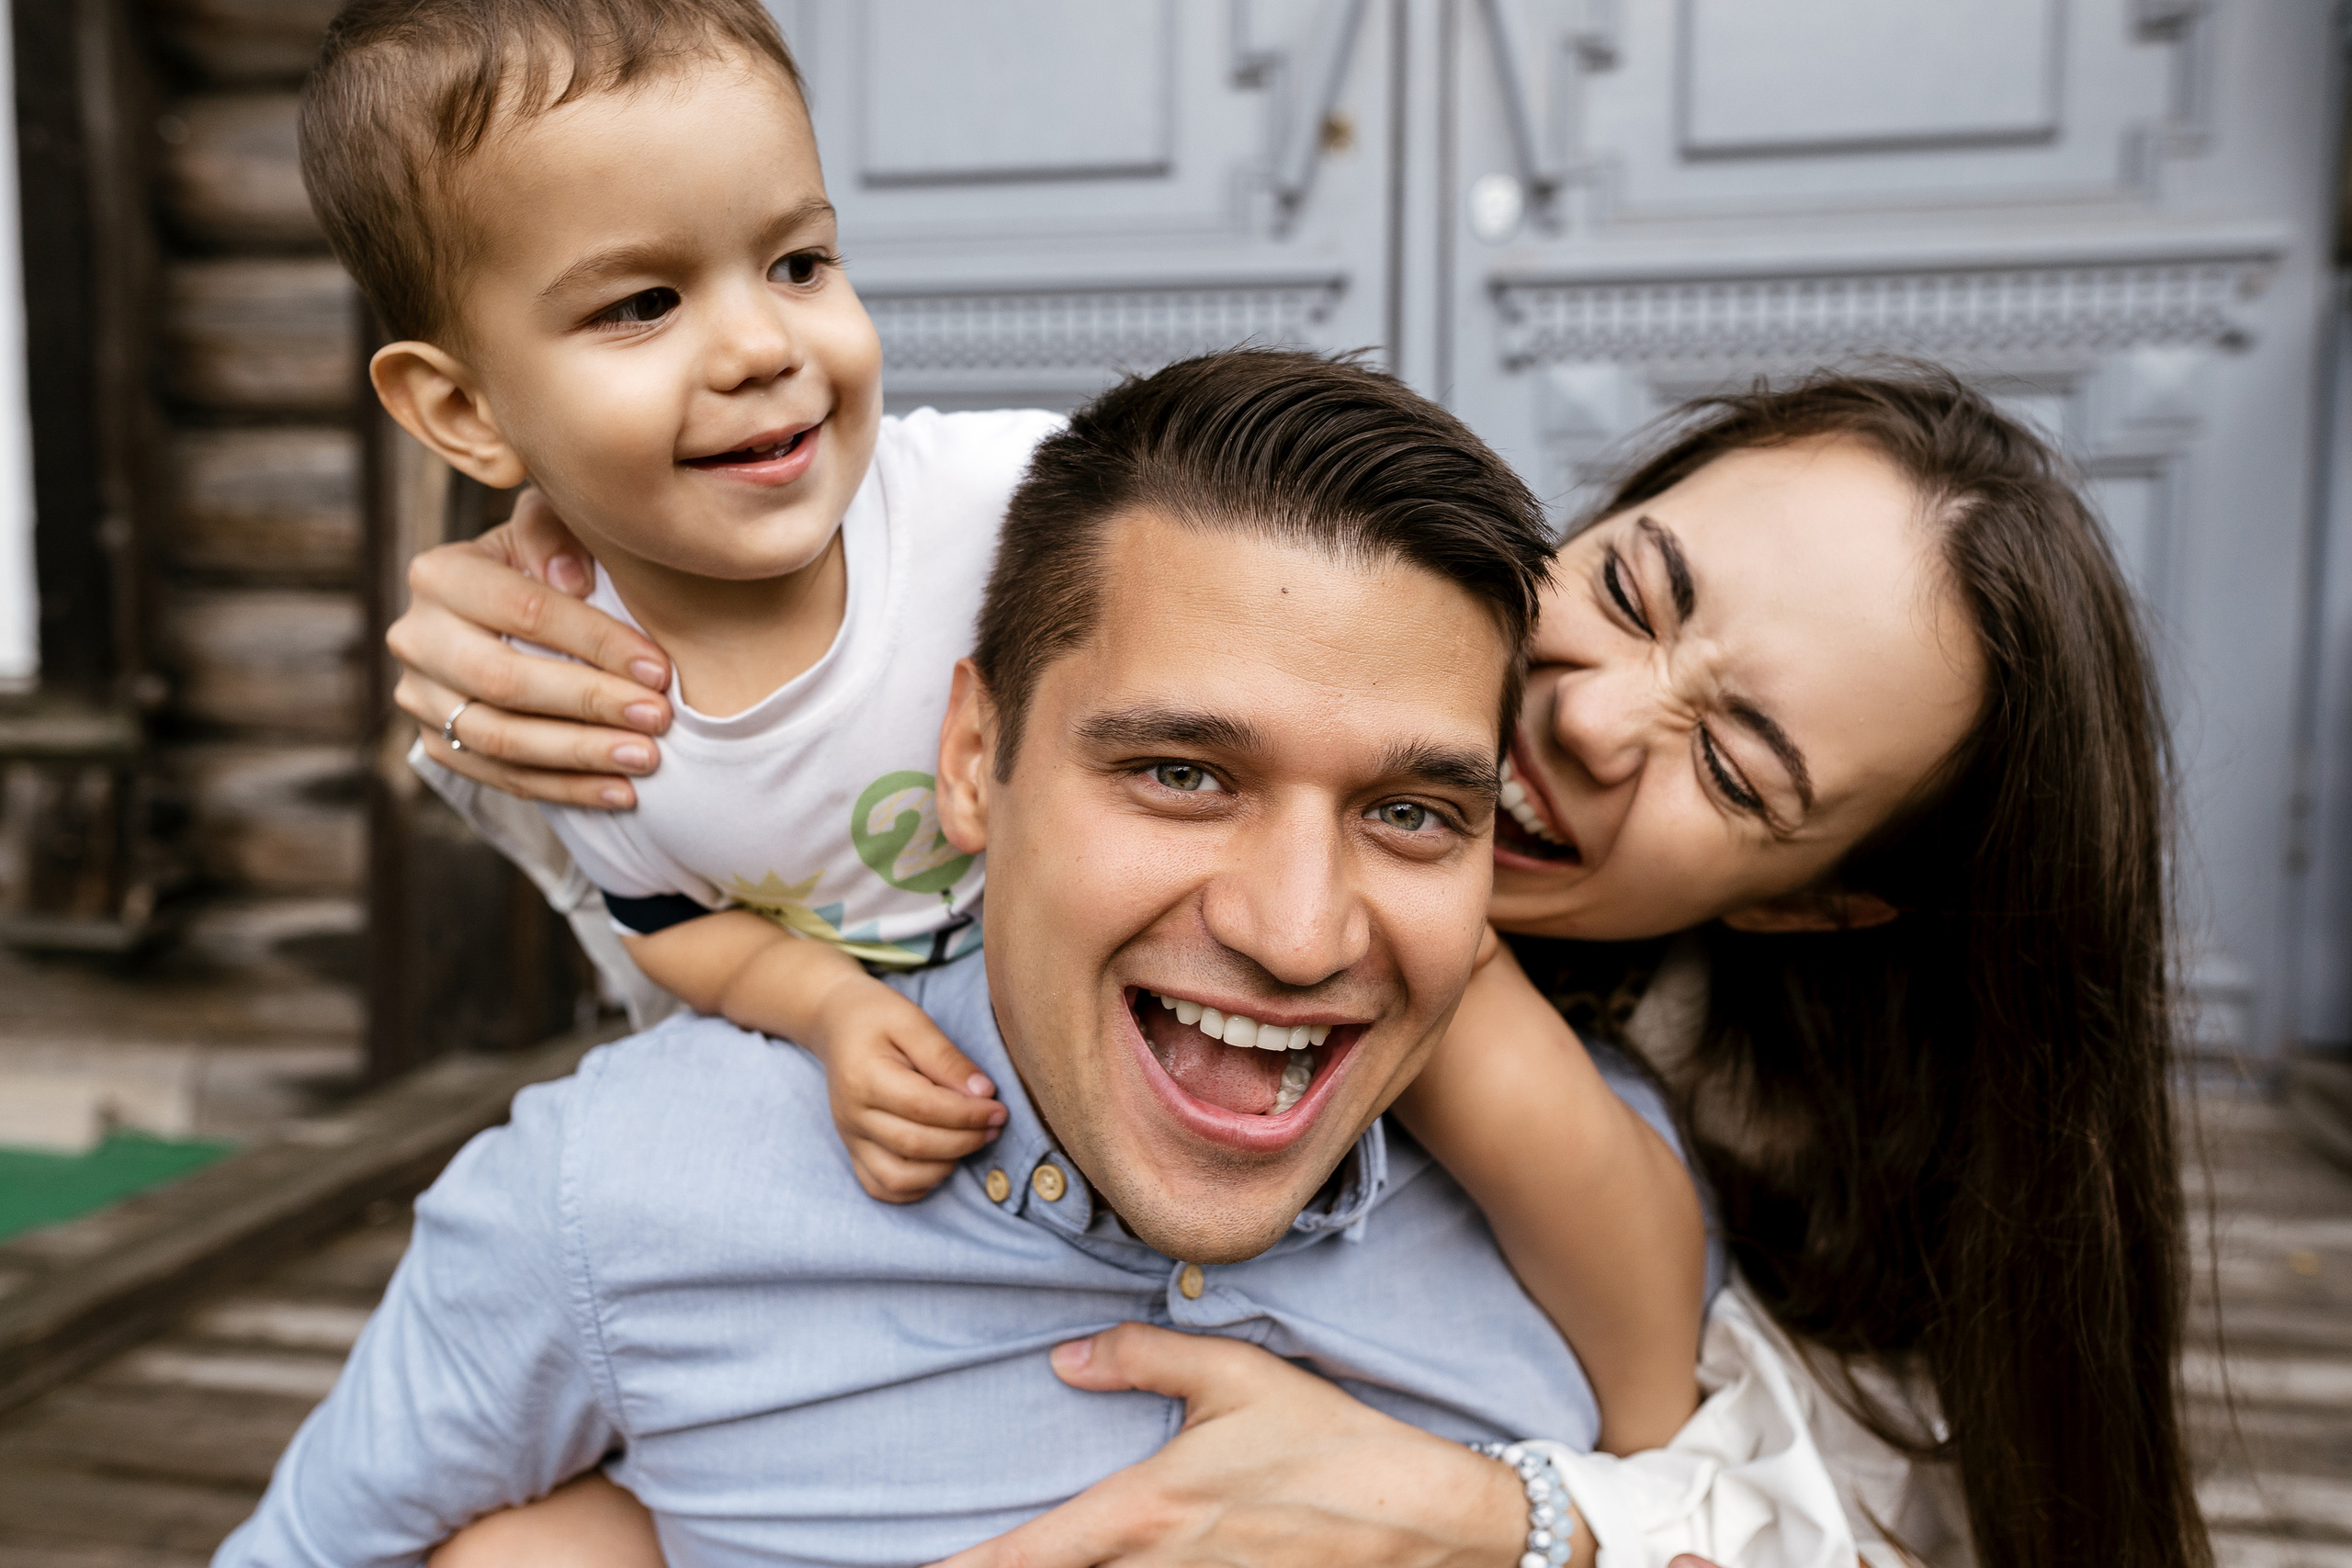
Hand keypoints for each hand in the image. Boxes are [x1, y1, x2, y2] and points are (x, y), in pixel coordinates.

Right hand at [388, 488, 675, 807]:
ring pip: (500, 739)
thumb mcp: (548, 527)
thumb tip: (571, 579)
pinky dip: (565, 789)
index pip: (525, 611)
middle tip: (658, 718)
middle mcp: (417, 637)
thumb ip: (555, 531)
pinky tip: (619, 792)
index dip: (597, 642)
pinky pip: (501, 777)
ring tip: (646, 758)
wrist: (500, 610)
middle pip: (505, 681)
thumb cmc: (545, 561)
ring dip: (581, 754)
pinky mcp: (436, 744)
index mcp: (441, 575)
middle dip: (591, 703)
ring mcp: (420, 697)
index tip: (659, 669)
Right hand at [816, 975, 1009, 1201]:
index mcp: (864, 1077)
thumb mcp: (913, 1021)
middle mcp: (852, 1115)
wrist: (836, 1023)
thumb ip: (947, 1058)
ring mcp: (850, 1137)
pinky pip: (881, 1187)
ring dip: (943, 1168)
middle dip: (965, 1140)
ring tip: (971, 1142)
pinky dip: (915, 1187)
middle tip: (995, 1125)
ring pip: (898, 1177)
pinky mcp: (853, 1150)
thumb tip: (984, 1094)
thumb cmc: (877, 1017)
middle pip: (914, 1145)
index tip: (998, 1108)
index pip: (923, 1107)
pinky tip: (941, 1164)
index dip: (967, 1114)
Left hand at [927, 1323, 1531, 1567]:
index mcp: (1148, 1510)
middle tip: (959, 1560)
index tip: (925, 1565)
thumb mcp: (1235, 1375)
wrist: (1420, 1516)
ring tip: (1040, 1556)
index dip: (970, 1567)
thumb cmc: (1327, 1440)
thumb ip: (1142, 1357)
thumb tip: (1065, 1357)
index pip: (1032, 1553)